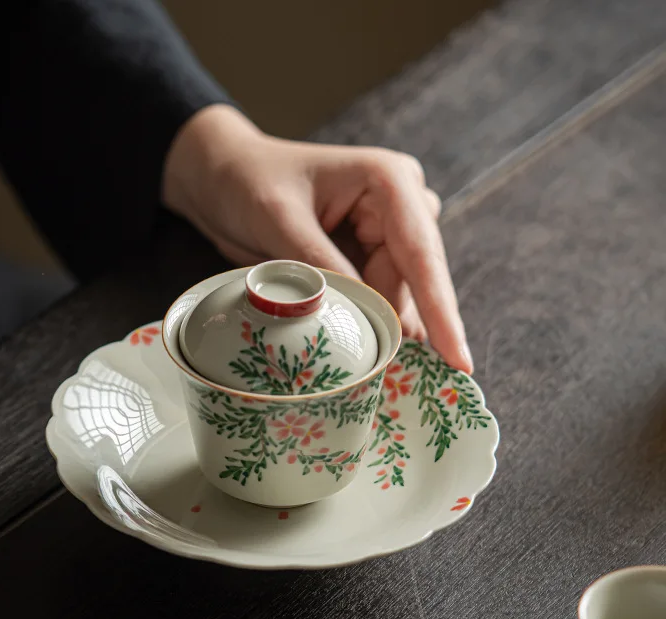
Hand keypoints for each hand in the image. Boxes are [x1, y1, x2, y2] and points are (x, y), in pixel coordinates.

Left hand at [162, 105, 471, 373]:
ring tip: (372, 365)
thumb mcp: (280, 221)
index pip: (421, 254)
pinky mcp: (367, 255)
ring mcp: (386, 232)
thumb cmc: (248, 182)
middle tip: (399, 377)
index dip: (441, 311)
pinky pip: (377, 297)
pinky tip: (361, 348)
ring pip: (398, 295)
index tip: (459, 360)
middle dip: (404, 325)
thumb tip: (362, 316)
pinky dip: (366, 321)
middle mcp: (400, 206)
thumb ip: (322, 267)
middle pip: (415, 282)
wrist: (222, 177)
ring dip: (381, 327)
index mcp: (388, 182)